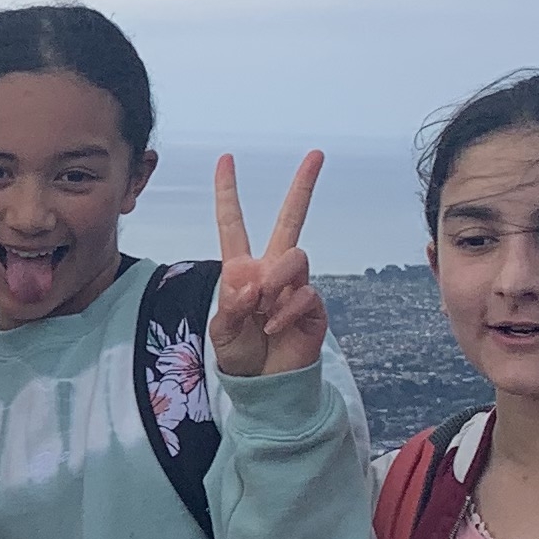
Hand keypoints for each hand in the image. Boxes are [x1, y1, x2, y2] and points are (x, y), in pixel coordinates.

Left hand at [209, 151, 327, 378]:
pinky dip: (286, 310)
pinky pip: (305, 293)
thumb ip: (232, 307)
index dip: (228, 192)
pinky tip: (275, 327)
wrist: (266, 383)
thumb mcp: (222, 332)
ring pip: (296, 256)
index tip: (226, 158)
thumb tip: (251, 284)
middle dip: (303, 186)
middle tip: (316, 154)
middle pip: (290, 220)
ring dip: (277, 278)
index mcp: (242, 269)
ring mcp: (295, 285)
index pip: (234, 223)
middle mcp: (271, 270)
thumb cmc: (240, 354)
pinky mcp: (313, 305)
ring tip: (264, 305)